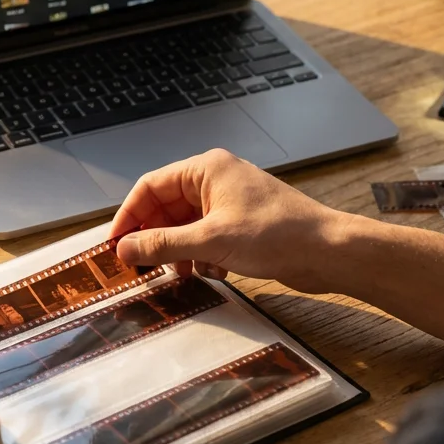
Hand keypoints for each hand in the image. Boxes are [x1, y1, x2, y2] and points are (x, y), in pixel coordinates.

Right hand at [109, 148, 353, 293]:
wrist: (328, 252)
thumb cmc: (277, 234)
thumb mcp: (210, 241)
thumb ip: (162, 245)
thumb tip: (124, 250)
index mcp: (206, 170)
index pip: (150, 187)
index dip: (128, 216)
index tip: (115, 245)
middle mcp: (215, 181)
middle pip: (166, 208)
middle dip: (156, 238)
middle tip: (142, 267)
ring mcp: (230, 203)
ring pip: (185, 227)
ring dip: (179, 252)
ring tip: (183, 273)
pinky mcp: (242, 225)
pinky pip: (206, 238)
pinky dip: (202, 257)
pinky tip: (214, 273)